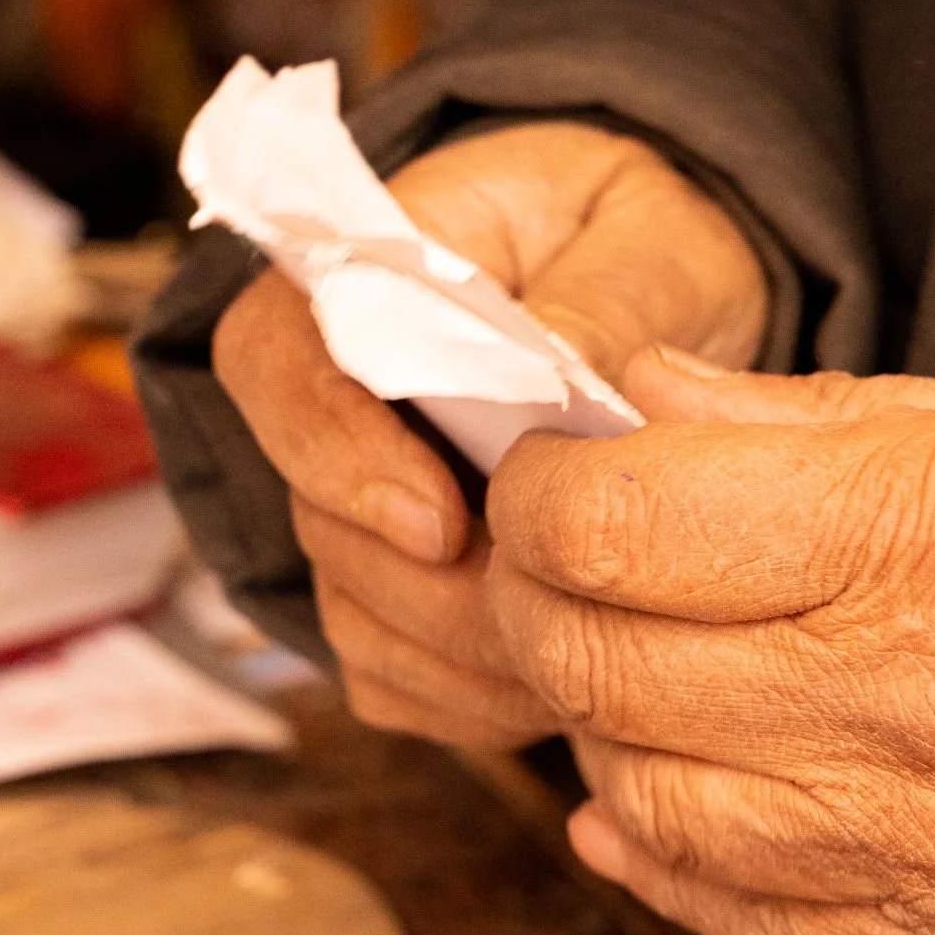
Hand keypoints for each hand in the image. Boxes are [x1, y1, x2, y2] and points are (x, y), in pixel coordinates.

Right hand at [212, 124, 767, 748]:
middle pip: (318, 521)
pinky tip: (566, 683)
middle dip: (432, 588)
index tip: (438, 526)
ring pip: (357, 616)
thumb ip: (601, 299)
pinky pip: (398, 678)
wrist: (657, 292)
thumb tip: (570, 378)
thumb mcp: (644, 236)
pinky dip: (475, 698)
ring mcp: (352, 507)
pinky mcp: (392, 594)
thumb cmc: (632, 242)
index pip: (277, 365)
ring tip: (589, 649)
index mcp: (357, 277)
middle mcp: (328, 402)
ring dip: (466, 653)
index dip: (339, 458)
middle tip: (554, 609)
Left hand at [486, 350, 934, 934]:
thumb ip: (804, 418)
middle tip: (549, 561)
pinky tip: (632, 805)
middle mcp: (900, 698)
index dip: (538, 494)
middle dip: (531, 601)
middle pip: (602, 665)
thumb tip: (641, 393)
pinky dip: (654, 857)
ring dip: (593, 725)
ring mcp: (913, 840)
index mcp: (919, 535)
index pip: (620, 526)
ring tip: (622, 665)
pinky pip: (733, 914)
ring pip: (646, 797)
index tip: (542, 474)